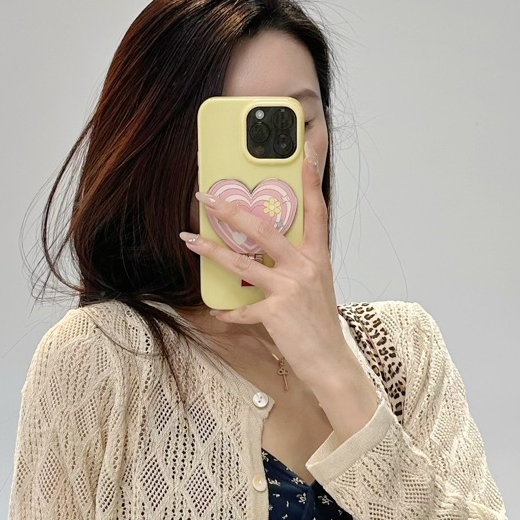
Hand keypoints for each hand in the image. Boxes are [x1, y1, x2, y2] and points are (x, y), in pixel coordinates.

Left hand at [181, 145, 351, 398]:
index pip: (316, 212)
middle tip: (208, 198)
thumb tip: (267, 254)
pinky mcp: (276, 312)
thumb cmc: (320, 326)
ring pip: (243, 262)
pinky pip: (242, 308)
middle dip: (231, 210)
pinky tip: (217, 312)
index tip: (305, 156)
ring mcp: (290, 288)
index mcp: (317, 257)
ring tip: (190, 240)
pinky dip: (228, 312)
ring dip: (212, 250)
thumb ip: (297, 267)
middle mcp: (305, 267)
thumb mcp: (316, 288)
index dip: (311, 183)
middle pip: (264, 228)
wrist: (330, 362)